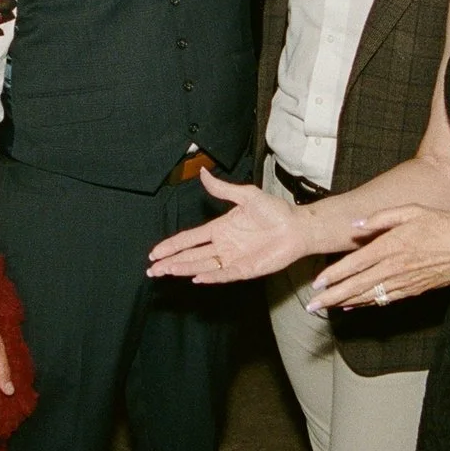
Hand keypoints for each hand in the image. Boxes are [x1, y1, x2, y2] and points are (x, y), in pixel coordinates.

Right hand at [146, 170, 311, 282]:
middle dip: (171, 262)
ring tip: (166, 272)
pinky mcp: (245, 269)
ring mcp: (233, 259)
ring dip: (184, 269)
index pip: (190, 239)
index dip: (172, 245)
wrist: (297, 225)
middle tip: (152, 269)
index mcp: (219, 229)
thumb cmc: (275, 210)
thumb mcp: (245, 195)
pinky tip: (196, 277)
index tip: (155, 252)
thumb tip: (203, 173)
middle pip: (191, 256)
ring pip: (202, 265)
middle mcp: (223, 246)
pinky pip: (224, 274)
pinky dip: (210, 276)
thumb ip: (222, 188)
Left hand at [307, 203, 449, 310]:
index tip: (316, 283)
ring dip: (345, 303)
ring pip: (369, 296)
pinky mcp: (413, 290)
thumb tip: (357, 225)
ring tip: (326, 308)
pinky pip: (385, 300)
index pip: (355, 263)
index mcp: (392, 246)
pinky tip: (354, 306)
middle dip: (332, 297)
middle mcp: (395, 268)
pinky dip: (366, 304)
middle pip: (357, 286)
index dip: (334, 275)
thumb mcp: (413, 210)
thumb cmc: (443, 226)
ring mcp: (404, 282)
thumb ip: (383, 216)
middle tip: (312, 306)